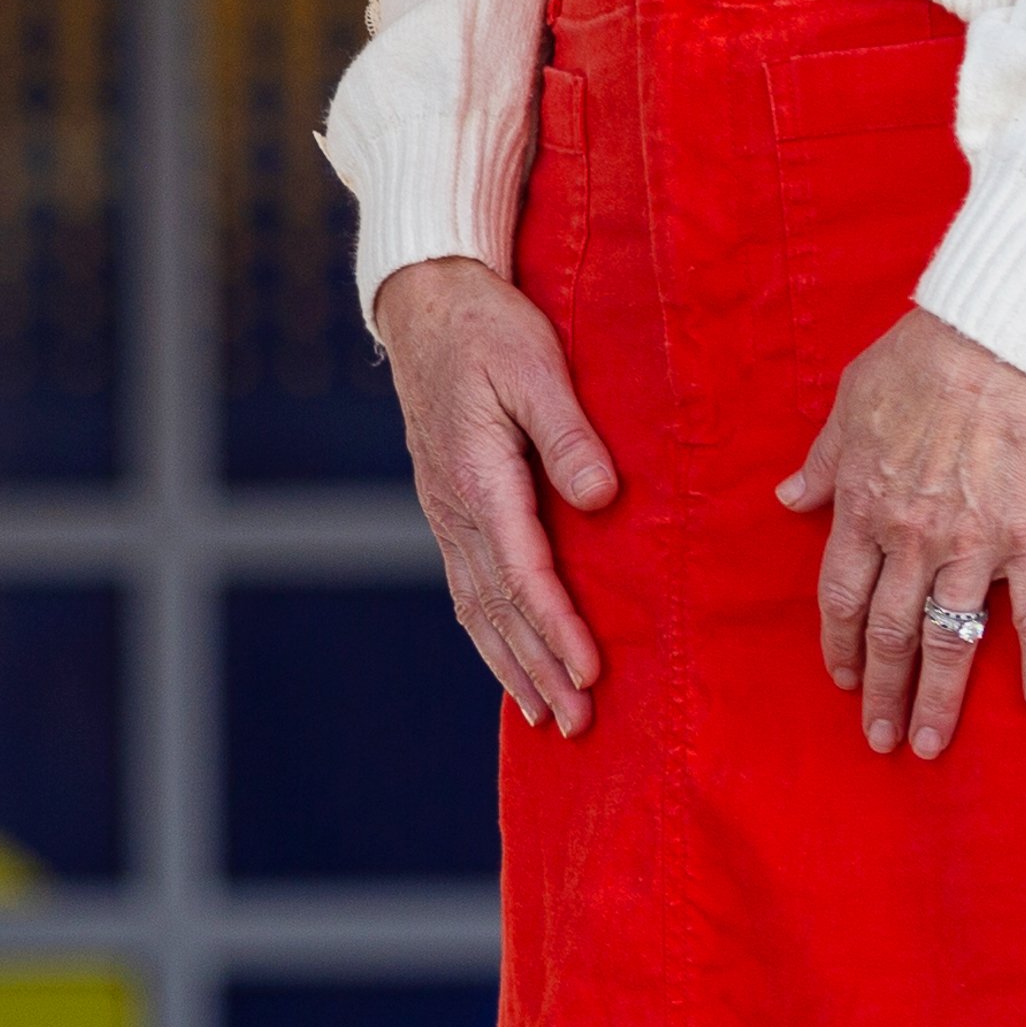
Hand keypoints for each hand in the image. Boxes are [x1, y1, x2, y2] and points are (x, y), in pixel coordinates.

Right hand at [377, 258, 619, 735]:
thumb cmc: (487, 327)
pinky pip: (467, 586)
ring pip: (476, 606)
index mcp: (478, 477)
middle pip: (498, 607)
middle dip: (539, 669)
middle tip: (578, 724)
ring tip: (545, 717)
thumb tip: (599, 501)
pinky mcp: (447, 505)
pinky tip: (507, 659)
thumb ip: (568, 433)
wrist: (425, 302)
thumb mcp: (535, 365)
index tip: (590, 673)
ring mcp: (444, 510)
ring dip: (512, 664)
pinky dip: (488, 633)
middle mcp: (454, 507)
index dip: (556, 628)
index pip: (522, 572)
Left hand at [776, 310, 1025, 759]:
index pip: (841, 596)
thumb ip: (821, 461)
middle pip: (889, 632)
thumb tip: (788, 499)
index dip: (840, 642)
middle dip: (880, 690)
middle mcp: (912, 538)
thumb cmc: (919, 360)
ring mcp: (973, 545)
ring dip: (938, 699)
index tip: (844, 677)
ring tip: (929, 745)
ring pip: (949, 641)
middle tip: (880, 738)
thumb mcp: (848, 405)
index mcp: (863, 507)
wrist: (996, 336)